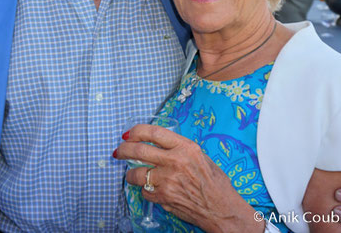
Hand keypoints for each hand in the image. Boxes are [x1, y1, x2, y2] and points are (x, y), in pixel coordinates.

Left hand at [113, 124, 262, 232]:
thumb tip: (157, 144)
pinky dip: (146, 190)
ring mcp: (167, 180)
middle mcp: (175, 161)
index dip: (137, 131)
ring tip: (132, 174)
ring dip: (131, 174)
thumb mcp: (200, 156)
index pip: (154, 132)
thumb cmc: (214, 183)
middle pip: (138, 150)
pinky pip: (144, 191)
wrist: (221, 209)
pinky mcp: (163, 197)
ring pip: (136, 173)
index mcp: (185, 147)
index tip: (128, 134)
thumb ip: (179, 148)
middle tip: (119, 151)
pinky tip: (153, 190)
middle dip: (124, 150)